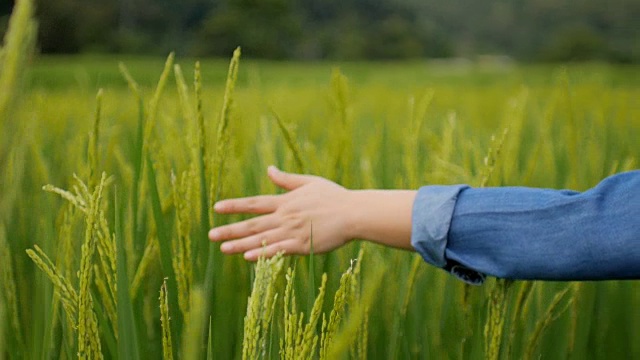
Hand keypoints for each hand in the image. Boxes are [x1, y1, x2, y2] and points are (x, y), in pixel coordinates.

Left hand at [209, 166, 356, 259]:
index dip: (235, 205)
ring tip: (223, 248)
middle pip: (253, 223)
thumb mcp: (309, 182)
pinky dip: (263, 253)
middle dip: (230, 229)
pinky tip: (248, 257)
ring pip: (261, 238)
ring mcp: (293, 231)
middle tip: (211, 235)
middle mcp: (285, 216)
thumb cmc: (334, 197)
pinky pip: (278, 250)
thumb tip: (269, 169)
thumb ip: (287, 180)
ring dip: (240, 243)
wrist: (353, 213)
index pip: (254, 203)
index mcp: (286, 201)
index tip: (216, 208)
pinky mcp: (302, 245)